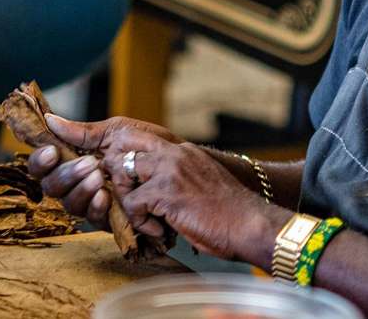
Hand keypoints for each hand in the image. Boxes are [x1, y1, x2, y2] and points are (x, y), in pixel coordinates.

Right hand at [28, 115, 179, 224]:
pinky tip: (106, 196)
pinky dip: (97, 206)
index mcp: (75, 160)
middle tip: (89, 164)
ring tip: (99, 176)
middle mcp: (78, 184)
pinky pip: (93, 219)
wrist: (180, 165)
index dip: (41, 161)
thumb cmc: (149, 146)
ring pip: (69, 204)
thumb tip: (50, 119)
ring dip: (81, 189)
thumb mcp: (118, 132)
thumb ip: (84, 132)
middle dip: (65, 175)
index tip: (53, 151)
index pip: (44, 165)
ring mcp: (92, 203)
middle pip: (50, 187)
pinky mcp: (109, 220)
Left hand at [111, 140, 282, 264]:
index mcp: (183, 150)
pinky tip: (159, 230)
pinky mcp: (166, 192)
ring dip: (127, 199)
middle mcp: (175, 153)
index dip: (125, 156)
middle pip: (124, 145)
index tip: (129, 182)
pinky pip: (132, 204)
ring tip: (146, 218)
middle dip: (117, 171)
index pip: (139, 136)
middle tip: (130, 199)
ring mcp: (170, 170)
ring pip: (122, 173)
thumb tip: (153, 187)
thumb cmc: (229, 213)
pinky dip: (140, 222)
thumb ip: (180, 176)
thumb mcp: (202, 181)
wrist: (250, 225)